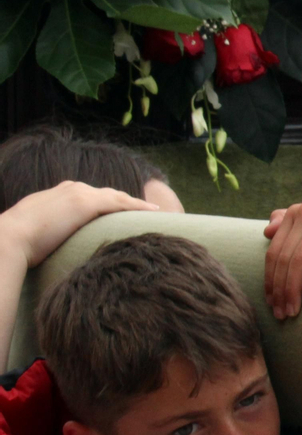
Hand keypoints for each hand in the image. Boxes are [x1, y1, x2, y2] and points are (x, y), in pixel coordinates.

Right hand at [0, 181, 156, 268]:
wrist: (9, 238)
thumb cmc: (18, 243)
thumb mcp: (36, 232)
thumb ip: (50, 231)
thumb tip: (53, 246)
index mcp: (58, 194)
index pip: (90, 196)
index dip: (107, 204)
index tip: (120, 212)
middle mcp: (70, 188)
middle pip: (106, 194)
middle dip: (124, 202)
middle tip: (142, 211)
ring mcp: (79, 193)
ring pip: (116, 197)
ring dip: (135, 204)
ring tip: (153, 212)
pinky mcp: (86, 202)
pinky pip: (121, 203)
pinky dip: (138, 206)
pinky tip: (153, 211)